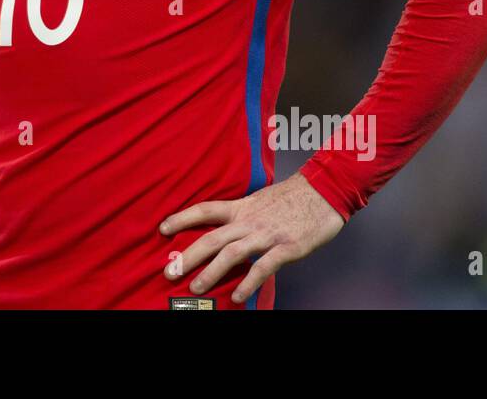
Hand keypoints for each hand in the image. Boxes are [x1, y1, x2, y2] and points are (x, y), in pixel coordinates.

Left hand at [159, 172, 344, 303]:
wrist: (324, 190)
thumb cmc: (292, 197)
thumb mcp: (260, 201)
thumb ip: (242, 216)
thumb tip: (225, 230)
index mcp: (241, 208)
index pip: (205, 210)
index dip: (182, 218)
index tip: (162, 229)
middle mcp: (248, 221)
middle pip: (211, 238)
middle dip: (188, 256)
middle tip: (169, 272)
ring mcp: (266, 235)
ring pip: (231, 253)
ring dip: (211, 272)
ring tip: (196, 288)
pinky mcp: (286, 247)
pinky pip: (263, 266)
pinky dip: (249, 282)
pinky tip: (238, 296)